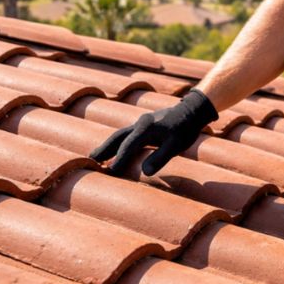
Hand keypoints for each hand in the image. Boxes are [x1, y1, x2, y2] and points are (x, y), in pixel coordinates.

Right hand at [90, 88, 218, 175]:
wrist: (192, 110)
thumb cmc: (185, 128)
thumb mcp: (176, 145)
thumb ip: (161, 157)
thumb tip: (145, 172)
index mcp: (145, 128)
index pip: (127, 146)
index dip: (118, 160)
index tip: (110, 172)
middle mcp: (139, 124)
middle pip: (117, 138)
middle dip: (104, 149)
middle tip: (90, 160)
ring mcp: (141, 123)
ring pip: (120, 135)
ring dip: (108, 146)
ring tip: (96, 157)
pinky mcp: (144, 126)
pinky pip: (127, 135)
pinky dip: (118, 143)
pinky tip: (116, 150)